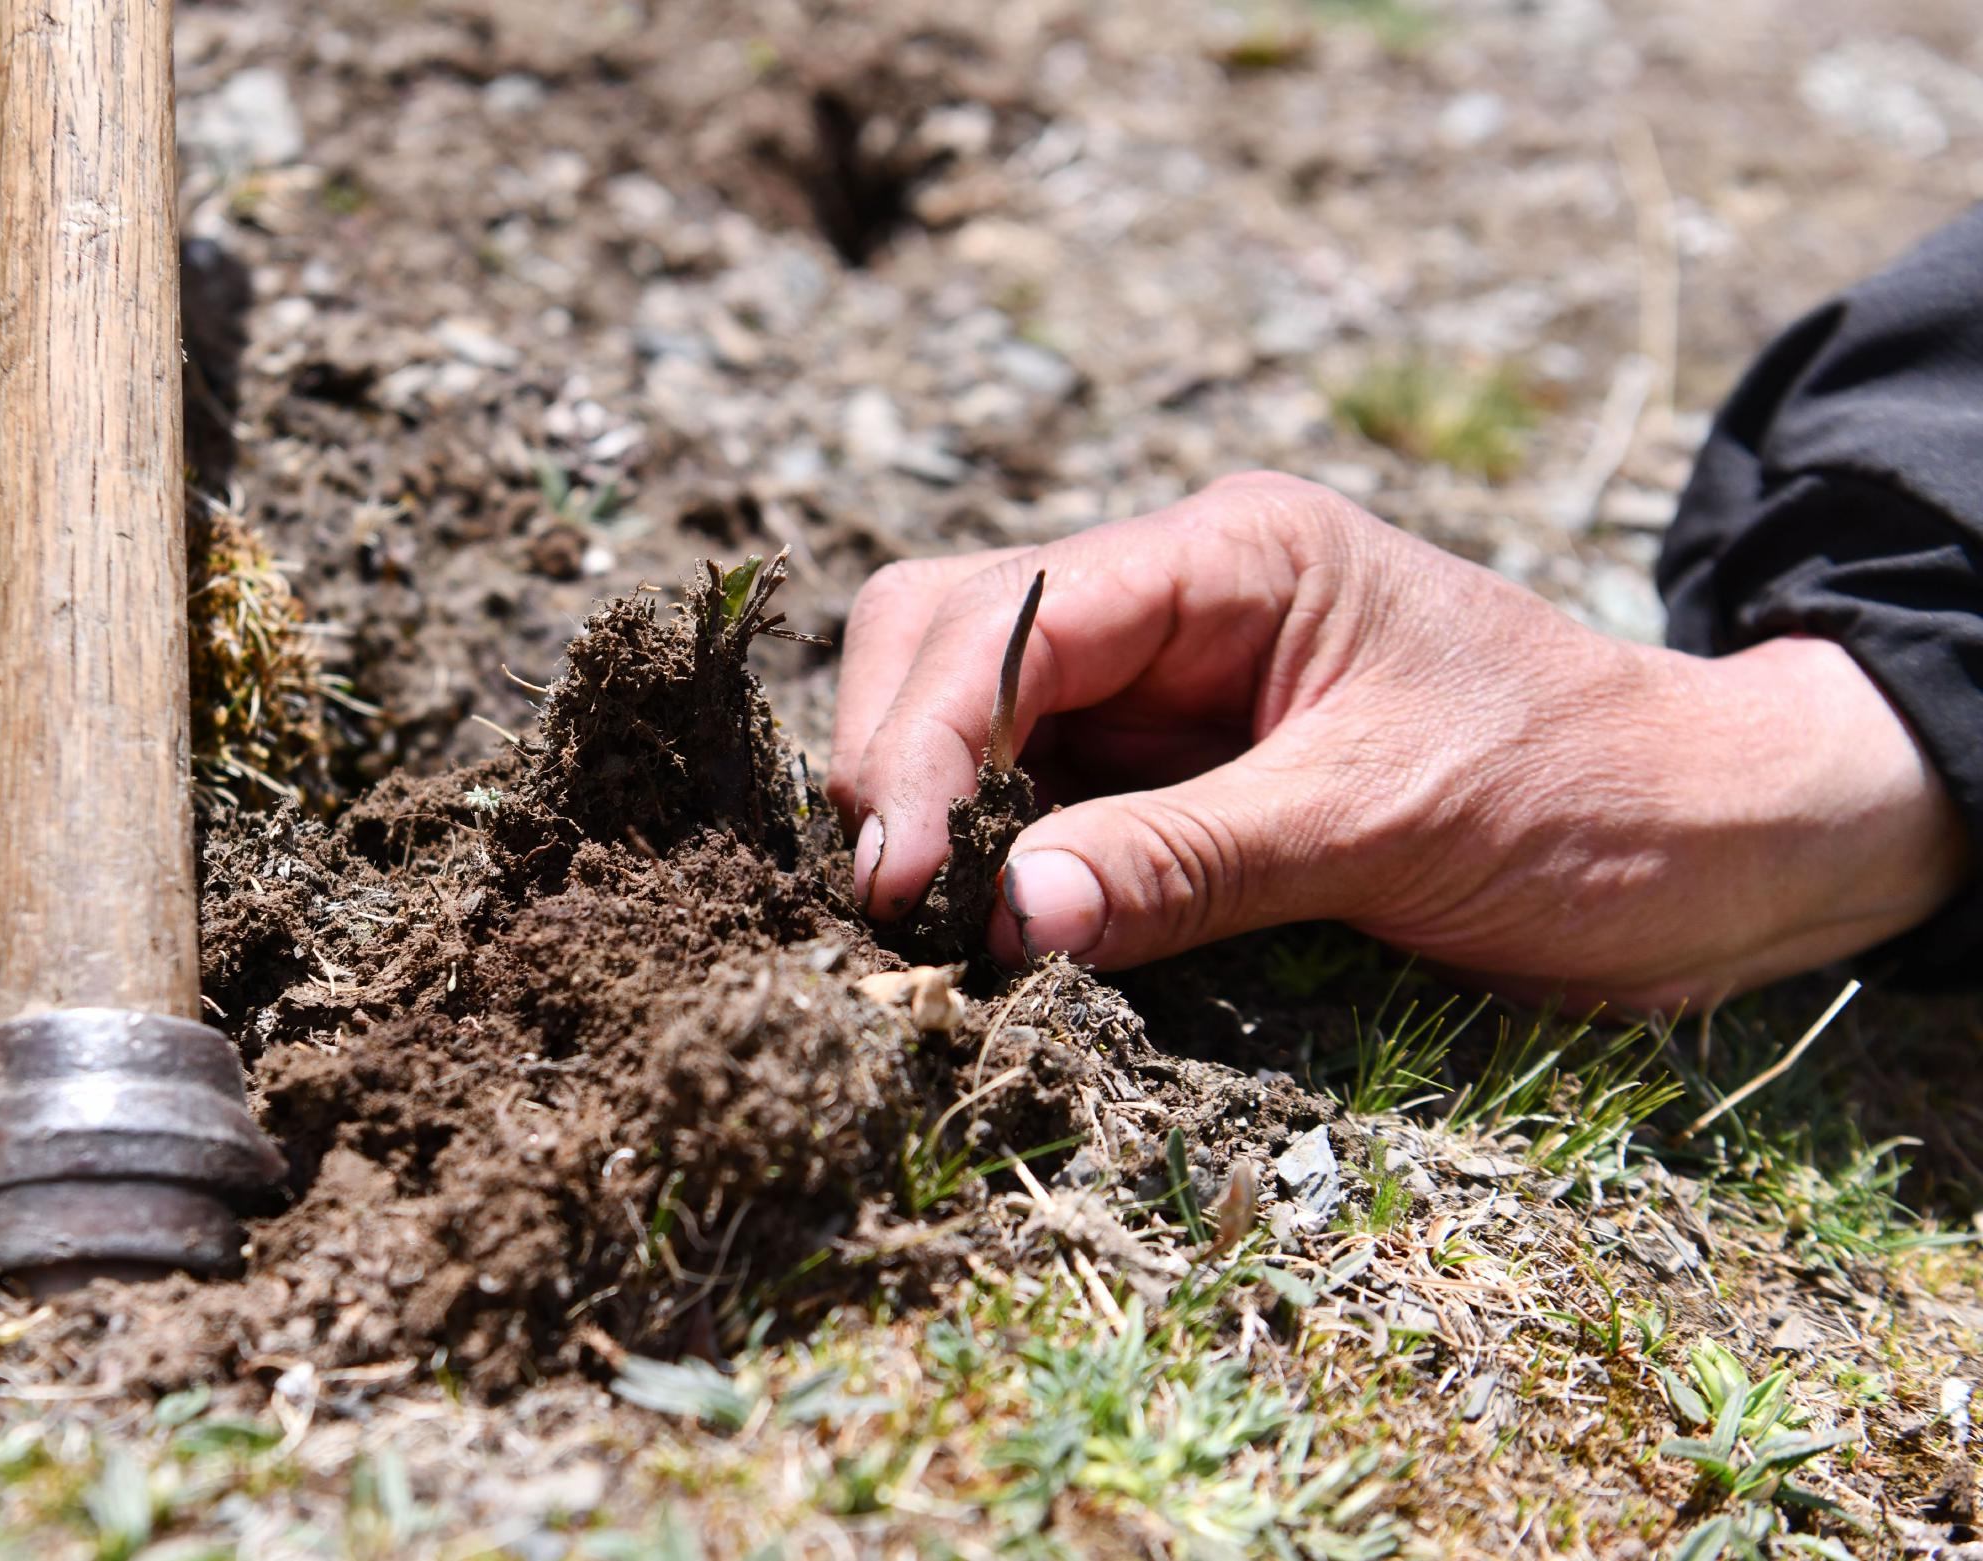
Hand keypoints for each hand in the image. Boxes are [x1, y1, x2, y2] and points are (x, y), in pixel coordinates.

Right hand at [826, 473, 1968, 1009]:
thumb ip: (1192, 859)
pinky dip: (996, 854)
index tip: (900, 880)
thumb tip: (1007, 916)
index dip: (927, 740)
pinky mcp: (1179, 765)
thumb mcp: (1386, 821)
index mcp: (1231, 554)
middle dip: (898, 757)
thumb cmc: (1584, 795)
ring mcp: (1171, 680)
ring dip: (933, 811)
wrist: (1712, 839)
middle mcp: (1179, 595)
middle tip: (894, 911)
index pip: (1011, 614)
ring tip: (929, 933)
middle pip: (950, 630)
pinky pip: (1042, 790)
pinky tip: (992, 927)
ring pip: (975, 710)